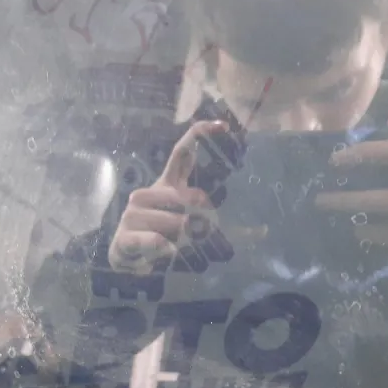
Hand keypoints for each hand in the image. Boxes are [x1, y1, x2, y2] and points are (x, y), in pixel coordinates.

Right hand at [108, 120, 227, 273]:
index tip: (223, 126)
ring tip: (178, 248)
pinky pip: (153, 240)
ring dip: (183, 238)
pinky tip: (168, 252)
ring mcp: (133, 213)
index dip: (199, 135)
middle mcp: (147, 194)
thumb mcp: (198, 231)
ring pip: (173, 222)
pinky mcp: (123, 236)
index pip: (182, 152)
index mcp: (167, 186)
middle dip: (198, 219)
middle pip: (184, 197)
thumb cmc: (167, 238)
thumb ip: (229, 231)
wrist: (130, 261)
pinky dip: (164, 248)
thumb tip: (263, 231)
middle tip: (199, 234)